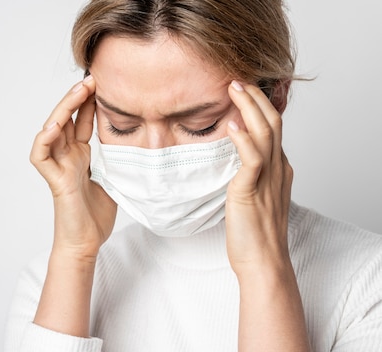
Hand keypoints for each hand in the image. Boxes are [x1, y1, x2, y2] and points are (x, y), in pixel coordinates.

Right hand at [30, 76, 116, 259]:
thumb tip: (141, 148)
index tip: (102, 83)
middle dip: (77, 97)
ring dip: (63, 108)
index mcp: (80, 157)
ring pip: (52, 130)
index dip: (89, 102)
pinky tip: (55, 124)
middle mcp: (67, 157)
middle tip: (92, 78)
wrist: (86, 244)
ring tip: (79, 90)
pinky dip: (44, 139)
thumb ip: (119, 163)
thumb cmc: (96, 218)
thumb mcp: (115, 181)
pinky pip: (41, 155)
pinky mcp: (54, 180)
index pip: (82, 122)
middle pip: (66, 119)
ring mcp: (59, 167)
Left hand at [225, 81, 293, 274]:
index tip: (243, 91)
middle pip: (272, 123)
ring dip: (249, 108)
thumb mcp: (253, 196)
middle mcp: (277, 169)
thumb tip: (233, 161)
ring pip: (265, 133)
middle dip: (255, 98)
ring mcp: (268, 178)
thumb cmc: (255, 234)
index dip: (260, 107)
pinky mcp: (252, 190)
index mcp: (278, 169)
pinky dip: (243, 139)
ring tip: (234, 88)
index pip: (272, 129)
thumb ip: (249, 175)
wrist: (263, 262)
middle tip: (237, 80)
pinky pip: (252, 158)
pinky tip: (231, 126)